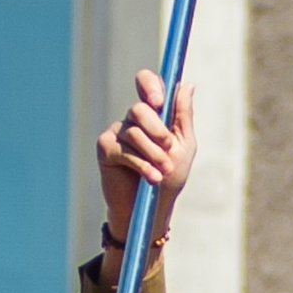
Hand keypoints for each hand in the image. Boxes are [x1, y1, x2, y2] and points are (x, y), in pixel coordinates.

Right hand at [95, 69, 194, 250]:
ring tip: (164, 171)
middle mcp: (132, 119)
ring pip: (134, 133)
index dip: (150, 85)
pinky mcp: (105, 149)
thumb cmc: (169, 176)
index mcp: (153, 113)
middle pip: (140, 108)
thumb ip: (183, 116)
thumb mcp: (183, 145)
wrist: (152, 208)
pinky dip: (142, 165)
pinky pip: (124, 150)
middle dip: (157, 129)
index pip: (146, 84)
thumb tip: (187, 84)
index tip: (160, 101)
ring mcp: (117, 133)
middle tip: (168, 146)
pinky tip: (152, 178)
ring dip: (154, 154)